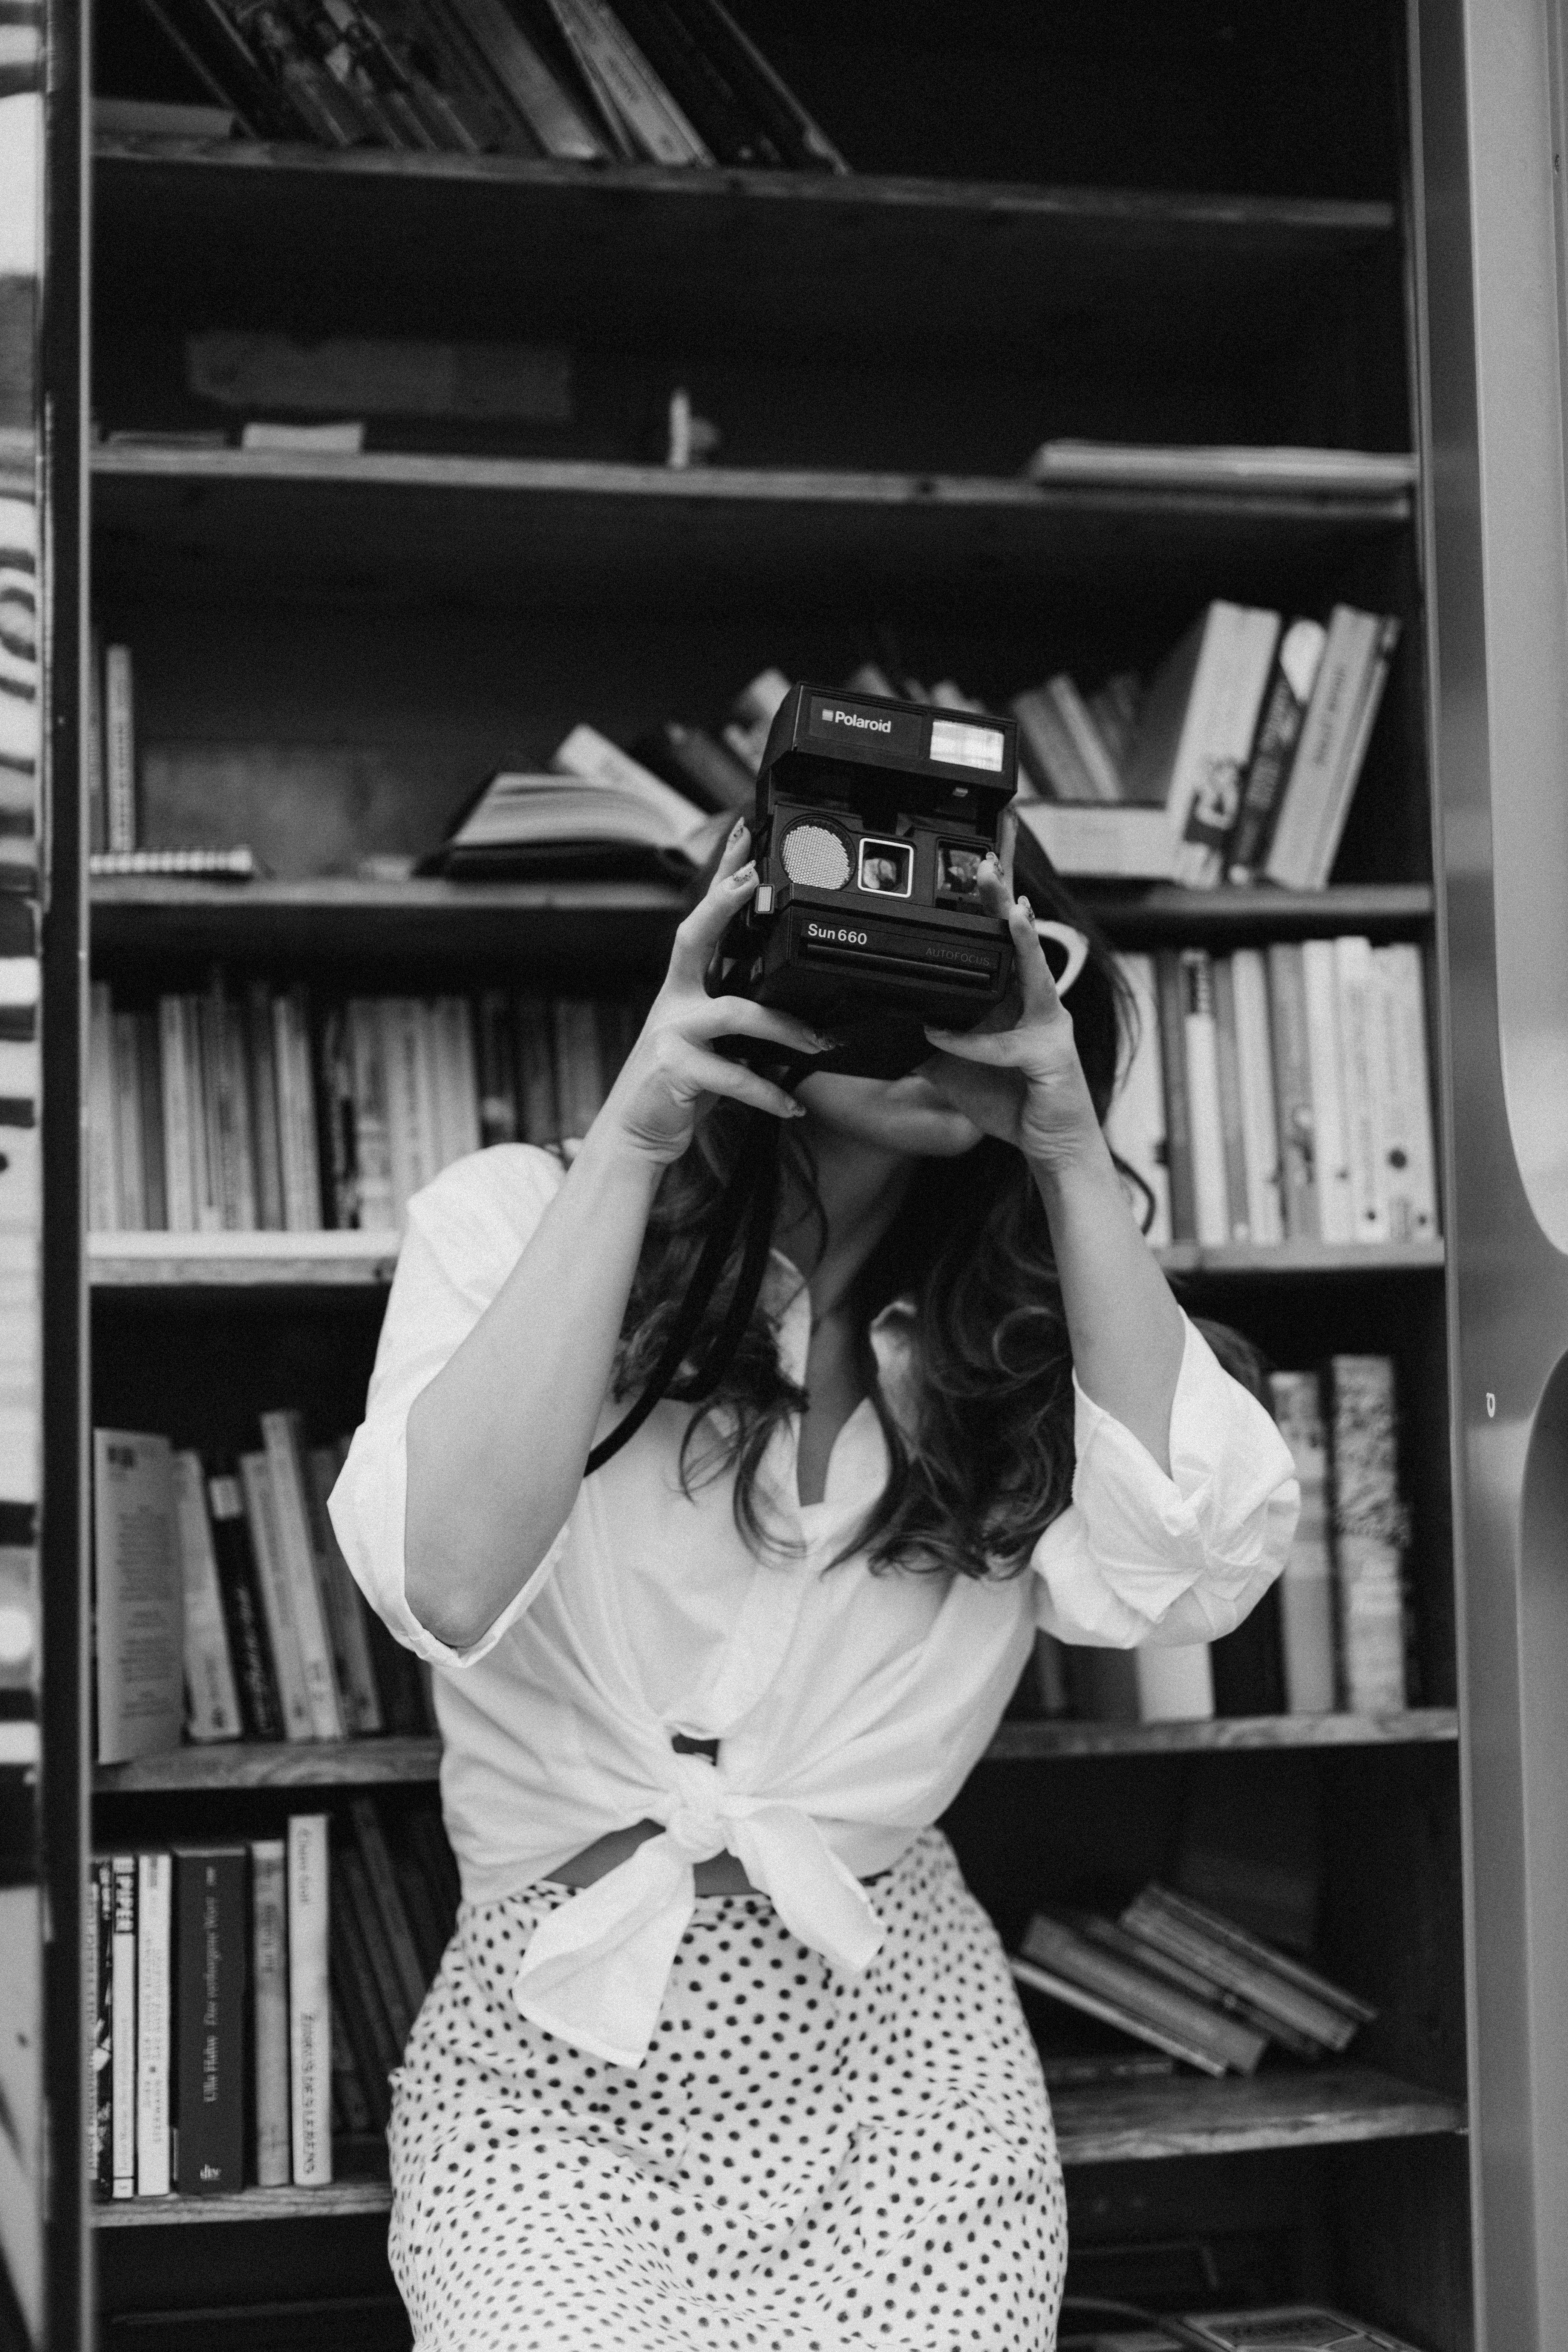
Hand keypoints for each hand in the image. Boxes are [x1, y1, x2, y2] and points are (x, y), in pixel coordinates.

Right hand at [597, 821, 831, 1165]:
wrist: (636, 1134)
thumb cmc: (678, 1087)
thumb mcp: (709, 1044)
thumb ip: (738, 1019)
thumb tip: (793, 1009)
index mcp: (682, 989)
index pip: (701, 922)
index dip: (721, 879)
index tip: (744, 838)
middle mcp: (672, 1002)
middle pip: (693, 936)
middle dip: (721, 902)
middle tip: (755, 878)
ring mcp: (669, 1033)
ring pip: (735, 1013)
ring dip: (784, 1028)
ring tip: (818, 1043)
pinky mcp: (674, 1070)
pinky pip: (734, 1075)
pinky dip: (768, 1092)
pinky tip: (791, 1106)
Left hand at [921, 855, 1102, 1170]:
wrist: (1050, 1148)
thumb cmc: (1013, 1103)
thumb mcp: (957, 1069)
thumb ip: (933, 1043)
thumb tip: (891, 1027)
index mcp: (1017, 1001)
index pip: (1004, 943)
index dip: (992, 907)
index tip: (977, 869)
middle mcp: (1039, 1006)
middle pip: (1022, 943)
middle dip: (1005, 902)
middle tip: (987, 866)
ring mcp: (1050, 1029)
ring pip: (1034, 978)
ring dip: (1024, 944)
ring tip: (1014, 913)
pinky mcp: (1051, 1059)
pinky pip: (1005, 1045)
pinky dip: (973, 1042)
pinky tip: (944, 1037)